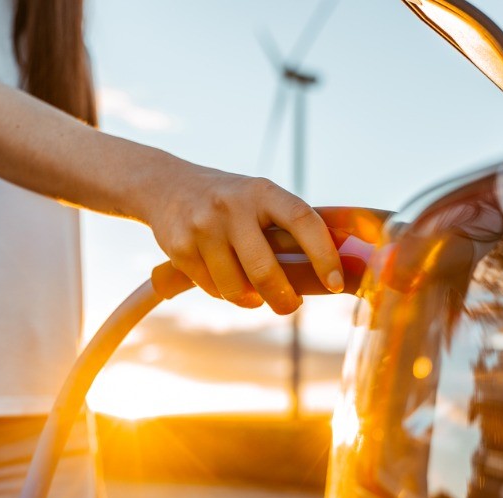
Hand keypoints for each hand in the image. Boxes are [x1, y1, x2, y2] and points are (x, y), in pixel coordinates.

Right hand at [142, 166, 343, 313]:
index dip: (323, 255)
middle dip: (283, 299)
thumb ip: (288, 227)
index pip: (303, 221)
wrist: (167, 186)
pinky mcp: (180, 248)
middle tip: (291, 307)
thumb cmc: (230, 201)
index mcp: (262, 192)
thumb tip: (333, 271)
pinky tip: (224, 280)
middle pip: (265, 270)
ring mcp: (203, 227)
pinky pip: (212, 289)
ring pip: (236, 288)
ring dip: (251, 301)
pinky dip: (225, 294)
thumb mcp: (259, 198)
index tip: (335, 283)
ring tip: (255, 296)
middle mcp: (232, 207)